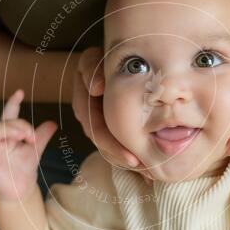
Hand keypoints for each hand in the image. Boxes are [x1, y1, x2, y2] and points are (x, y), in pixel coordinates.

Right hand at [0, 89, 58, 202]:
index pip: (8, 115)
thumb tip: (53, 123)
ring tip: (24, 136)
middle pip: (3, 123)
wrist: (21, 192)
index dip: (13, 103)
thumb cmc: (24, 170)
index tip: (20, 92)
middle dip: (18, 124)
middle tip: (31, 134)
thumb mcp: (35, 150)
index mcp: (7, 134)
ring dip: (9, 130)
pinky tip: (4, 144)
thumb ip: (42, 136)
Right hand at [73, 46, 152, 185]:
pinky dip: (128, 154)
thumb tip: (96, 88)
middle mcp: (87, 113)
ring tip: (147, 173)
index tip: (131, 157)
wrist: (111, 58)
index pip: (94, 126)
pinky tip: (145, 169)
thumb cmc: (104, 57)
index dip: (112, 144)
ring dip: (124, 160)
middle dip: (121, 157)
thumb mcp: (93, 57)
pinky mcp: (107, 122)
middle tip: (142, 168)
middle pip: (101, 142)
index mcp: (82, 99)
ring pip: (107, 146)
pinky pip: (115, 142)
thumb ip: (92, 68)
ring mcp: (96, 119)